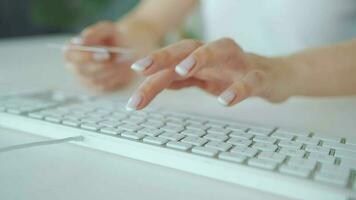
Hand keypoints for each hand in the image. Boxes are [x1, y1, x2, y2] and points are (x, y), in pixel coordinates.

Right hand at [65, 20, 158, 91]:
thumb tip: (84, 38)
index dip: (87, 56)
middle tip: (117, 62)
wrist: (125, 48)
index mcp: (72, 50)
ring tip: (124, 64)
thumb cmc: (113, 37)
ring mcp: (84, 79)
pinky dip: (116, 79)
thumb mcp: (107, 29)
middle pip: (81, 71)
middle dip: (100, 66)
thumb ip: (95, 31)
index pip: (71, 55)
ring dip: (110, 73)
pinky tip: (125, 71)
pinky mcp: (96, 88)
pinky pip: (104, 87)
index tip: (105, 54)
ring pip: (93, 80)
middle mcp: (74, 66)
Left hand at [126, 38, 293, 109]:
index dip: (152, 65)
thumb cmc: (234, 76)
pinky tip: (226, 100)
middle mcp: (217, 55)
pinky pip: (251, 80)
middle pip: (188, 48)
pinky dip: (239, 89)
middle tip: (142, 68)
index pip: (173, 60)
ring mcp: (239, 62)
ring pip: (220, 50)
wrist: (275, 76)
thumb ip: (181, 80)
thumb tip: (153, 83)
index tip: (133, 74)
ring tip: (181, 70)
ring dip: (200, 57)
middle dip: (164, 56)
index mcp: (201, 58)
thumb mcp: (204, 79)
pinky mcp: (260, 75)